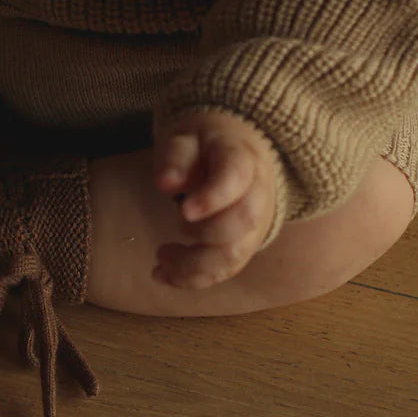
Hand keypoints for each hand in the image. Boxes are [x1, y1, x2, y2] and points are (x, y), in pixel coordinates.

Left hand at [152, 110, 278, 287]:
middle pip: (243, 221)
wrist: (241, 157)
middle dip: (205, 232)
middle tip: (176, 222)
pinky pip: (225, 270)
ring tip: (160, 261)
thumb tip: (166, 183)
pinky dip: (194, 279)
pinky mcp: (243, 247)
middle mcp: (257, 194)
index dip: (214, 196)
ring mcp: (254, 225)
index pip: (236, 177)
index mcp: (242, 159)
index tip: (184, 210)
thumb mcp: (187, 138)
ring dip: (195, 266)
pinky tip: (164, 275)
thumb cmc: (206, 148)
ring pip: (235, 254)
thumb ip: (177, 157)